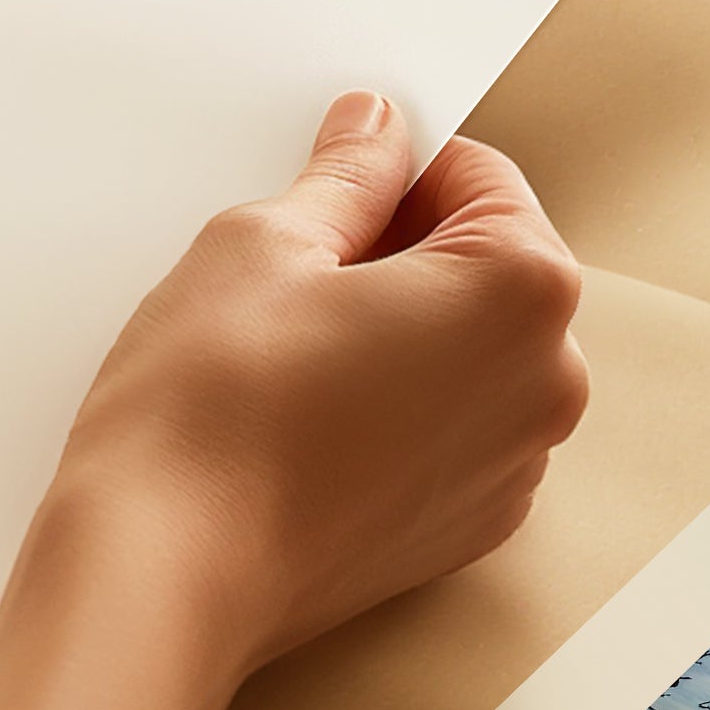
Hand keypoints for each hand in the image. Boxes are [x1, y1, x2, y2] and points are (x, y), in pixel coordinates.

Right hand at [55, 90, 587, 688]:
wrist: (164, 574)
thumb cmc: (206, 417)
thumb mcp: (257, 244)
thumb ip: (342, 179)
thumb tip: (375, 135)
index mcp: (520, 292)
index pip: (476, 176)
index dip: (386, 169)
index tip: (320, 188)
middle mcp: (545, 384)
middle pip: (480, 267)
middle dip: (392, 255)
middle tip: (282, 278)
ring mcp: (510, 468)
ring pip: (457, 353)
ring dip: (388, 335)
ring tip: (280, 358)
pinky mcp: (460, 529)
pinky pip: (439, 431)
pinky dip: (382, 411)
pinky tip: (294, 420)